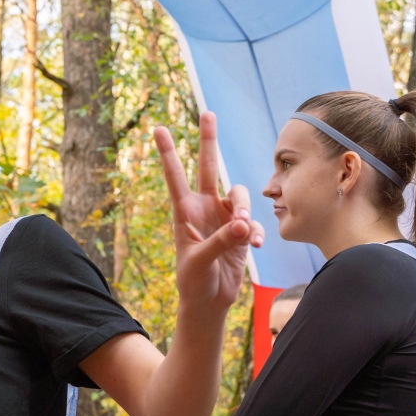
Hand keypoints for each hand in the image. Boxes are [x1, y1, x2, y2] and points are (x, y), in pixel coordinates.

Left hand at [155, 112, 264, 314]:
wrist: (208, 302)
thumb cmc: (194, 282)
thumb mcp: (200, 262)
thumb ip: (222, 241)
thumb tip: (244, 224)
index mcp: (185, 212)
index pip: (175, 177)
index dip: (168, 153)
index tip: (157, 128)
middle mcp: (204, 208)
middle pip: (208, 167)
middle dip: (208, 140)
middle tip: (207, 113)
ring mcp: (224, 217)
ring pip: (240, 194)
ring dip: (245, 209)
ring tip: (245, 233)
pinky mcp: (241, 231)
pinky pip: (254, 221)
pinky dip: (257, 232)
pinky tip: (256, 246)